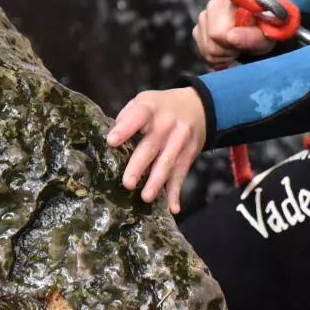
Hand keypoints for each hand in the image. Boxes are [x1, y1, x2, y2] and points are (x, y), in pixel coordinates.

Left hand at [108, 87, 209, 214]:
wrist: (197, 106)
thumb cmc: (160, 107)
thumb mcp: (144, 102)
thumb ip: (127, 118)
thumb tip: (111, 141)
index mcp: (150, 109)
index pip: (137, 116)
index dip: (125, 128)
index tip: (111, 141)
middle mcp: (166, 124)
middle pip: (152, 145)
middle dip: (140, 165)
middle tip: (128, 183)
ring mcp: (180, 140)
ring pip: (168, 162)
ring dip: (157, 181)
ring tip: (146, 197)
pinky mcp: (189, 154)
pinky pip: (182, 174)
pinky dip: (177, 192)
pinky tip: (173, 207)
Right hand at [193, 0, 279, 69]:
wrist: (259, 34)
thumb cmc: (264, 32)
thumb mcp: (266, 36)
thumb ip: (251, 35)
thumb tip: (230, 36)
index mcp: (232, 0)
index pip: (218, 31)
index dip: (230, 43)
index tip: (244, 43)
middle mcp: (213, 6)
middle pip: (211, 41)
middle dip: (227, 50)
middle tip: (241, 47)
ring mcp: (203, 18)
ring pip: (207, 49)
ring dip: (223, 54)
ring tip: (236, 48)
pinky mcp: (198, 30)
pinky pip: (203, 52)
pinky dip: (217, 57)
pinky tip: (228, 50)